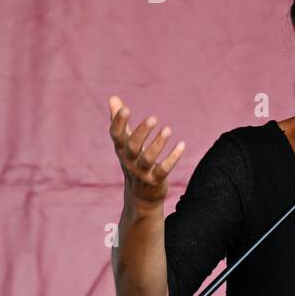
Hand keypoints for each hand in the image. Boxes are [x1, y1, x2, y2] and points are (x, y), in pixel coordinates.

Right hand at [108, 95, 185, 209]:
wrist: (139, 197)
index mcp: (121, 150)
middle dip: (142, 132)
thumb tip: (113, 98)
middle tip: (153, 118)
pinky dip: (172, 157)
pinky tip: (181, 144)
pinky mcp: (155, 181)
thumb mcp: (125, 143)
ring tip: (168, 129)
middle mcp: (129, 161)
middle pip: (132, 146)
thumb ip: (120, 121)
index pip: (116, 136)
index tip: (125, 108)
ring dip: (158, 144)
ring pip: (148, 158)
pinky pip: (163, 169)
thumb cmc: (133, 162)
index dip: (118, 123)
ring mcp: (142, 172)